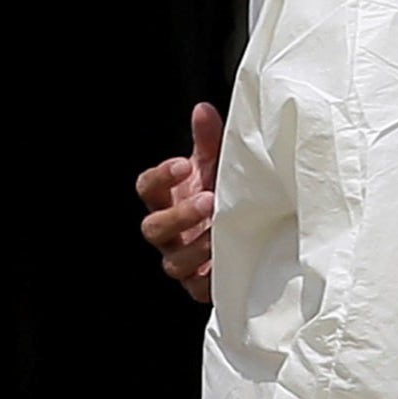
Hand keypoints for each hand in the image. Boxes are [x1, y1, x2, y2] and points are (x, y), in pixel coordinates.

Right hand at [134, 101, 219, 303]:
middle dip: (178, 215)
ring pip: (172, 263)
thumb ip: (208, 140)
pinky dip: (207, 279)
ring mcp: (179, 260)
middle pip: (152, 228)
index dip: (161, 177)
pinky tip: (223, 264)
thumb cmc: (223, 192)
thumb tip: (203, 110)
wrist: (250, 230)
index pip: (147, 188)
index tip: (184, 165)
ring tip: (219, 234)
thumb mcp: (217, 164)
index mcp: (166, 199)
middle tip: (208, 199)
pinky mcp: (197, 285)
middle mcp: (167, 232)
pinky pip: (195, 289)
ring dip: (195, 248)